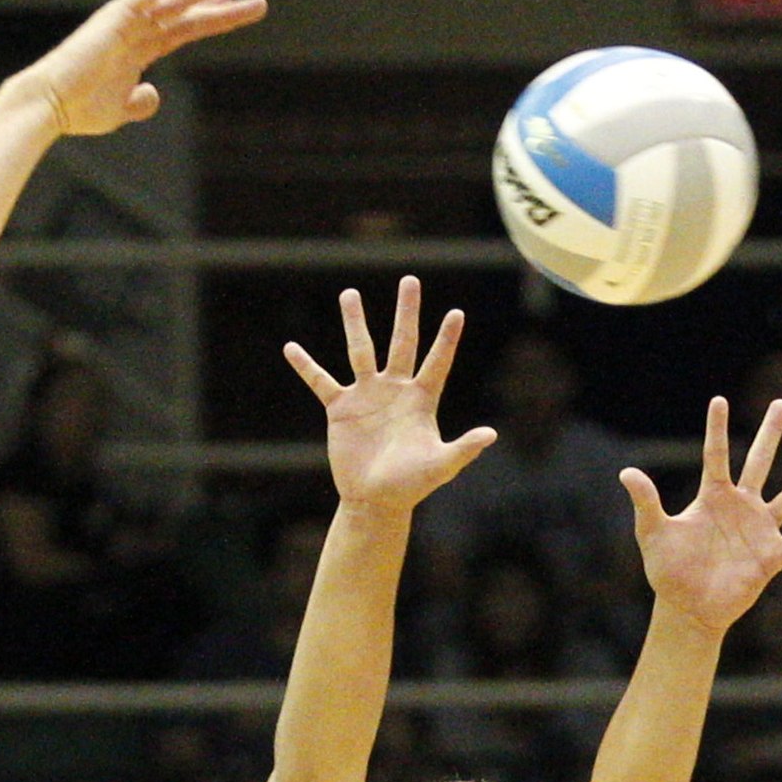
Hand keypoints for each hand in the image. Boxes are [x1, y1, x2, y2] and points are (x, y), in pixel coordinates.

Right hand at [10, 0, 267, 138]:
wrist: (51, 105)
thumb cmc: (80, 109)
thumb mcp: (120, 110)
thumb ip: (139, 103)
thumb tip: (153, 94)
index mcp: (138, 49)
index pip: (183, 27)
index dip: (210, 16)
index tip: (233, 5)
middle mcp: (136, 28)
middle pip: (187, 8)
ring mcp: (127, 20)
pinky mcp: (117, 16)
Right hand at [285, 279, 496, 514]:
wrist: (375, 500)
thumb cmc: (412, 485)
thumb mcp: (441, 466)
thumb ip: (464, 449)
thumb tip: (490, 435)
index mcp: (421, 399)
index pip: (436, 362)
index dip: (446, 339)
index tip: (456, 313)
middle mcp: (395, 390)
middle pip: (402, 342)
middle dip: (406, 312)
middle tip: (410, 281)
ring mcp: (367, 395)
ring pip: (361, 350)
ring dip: (355, 323)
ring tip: (349, 294)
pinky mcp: (341, 408)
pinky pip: (321, 382)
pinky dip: (306, 366)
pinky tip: (291, 348)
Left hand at [620, 395, 781, 636]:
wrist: (688, 608)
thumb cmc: (668, 571)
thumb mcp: (654, 533)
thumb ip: (646, 502)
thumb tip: (626, 472)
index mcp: (713, 497)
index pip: (716, 455)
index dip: (717, 428)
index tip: (720, 399)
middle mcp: (741, 507)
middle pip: (760, 462)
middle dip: (770, 433)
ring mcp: (760, 530)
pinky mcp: (773, 557)